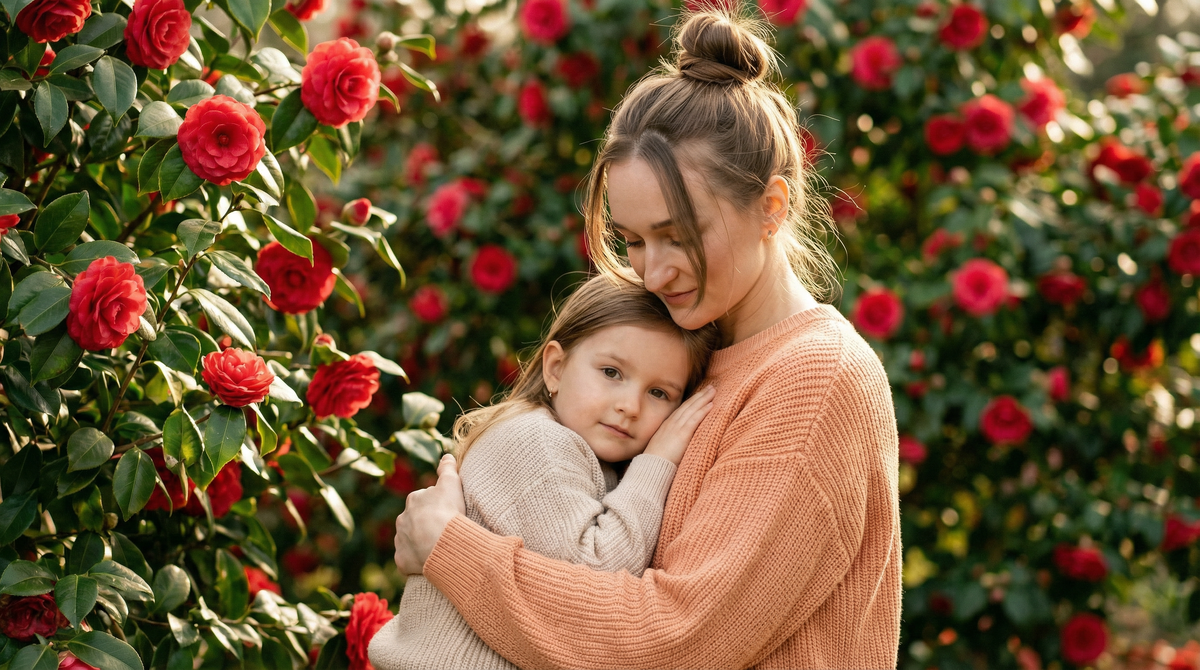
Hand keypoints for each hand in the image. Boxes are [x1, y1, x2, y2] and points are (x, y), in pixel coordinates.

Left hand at [394, 454, 466, 573]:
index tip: (447, 512)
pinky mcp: (402, 559)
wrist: (441, 541)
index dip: (436, 506)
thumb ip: (448, 468)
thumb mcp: (451, 483)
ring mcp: (401, 540)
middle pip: (414, 520)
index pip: (423, 500)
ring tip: (437, 547)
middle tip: (443, 530)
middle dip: (424, 524)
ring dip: (419, 542)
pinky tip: (429, 561)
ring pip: (409, 539)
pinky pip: (407, 559)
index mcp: (414, 500)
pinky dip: (415, 561)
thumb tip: (447, 455)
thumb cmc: (448, 511)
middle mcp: (403, 518)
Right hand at [642, 385, 715, 465]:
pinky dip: (702, 411)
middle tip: (710, 387)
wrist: (651, 467)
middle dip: (699, 396)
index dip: (691, 402)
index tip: (700, 394)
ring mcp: (676, 428)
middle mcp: (671, 424)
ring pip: (692, 410)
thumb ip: (670, 442)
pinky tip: (710, 405)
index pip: (681, 410)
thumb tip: (676, 442)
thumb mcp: (662, 447)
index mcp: (666, 426)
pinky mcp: (682, 435)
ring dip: (703, 399)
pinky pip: (694, 420)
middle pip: (688, 406)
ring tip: (713, 391)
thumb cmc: (656, 461)